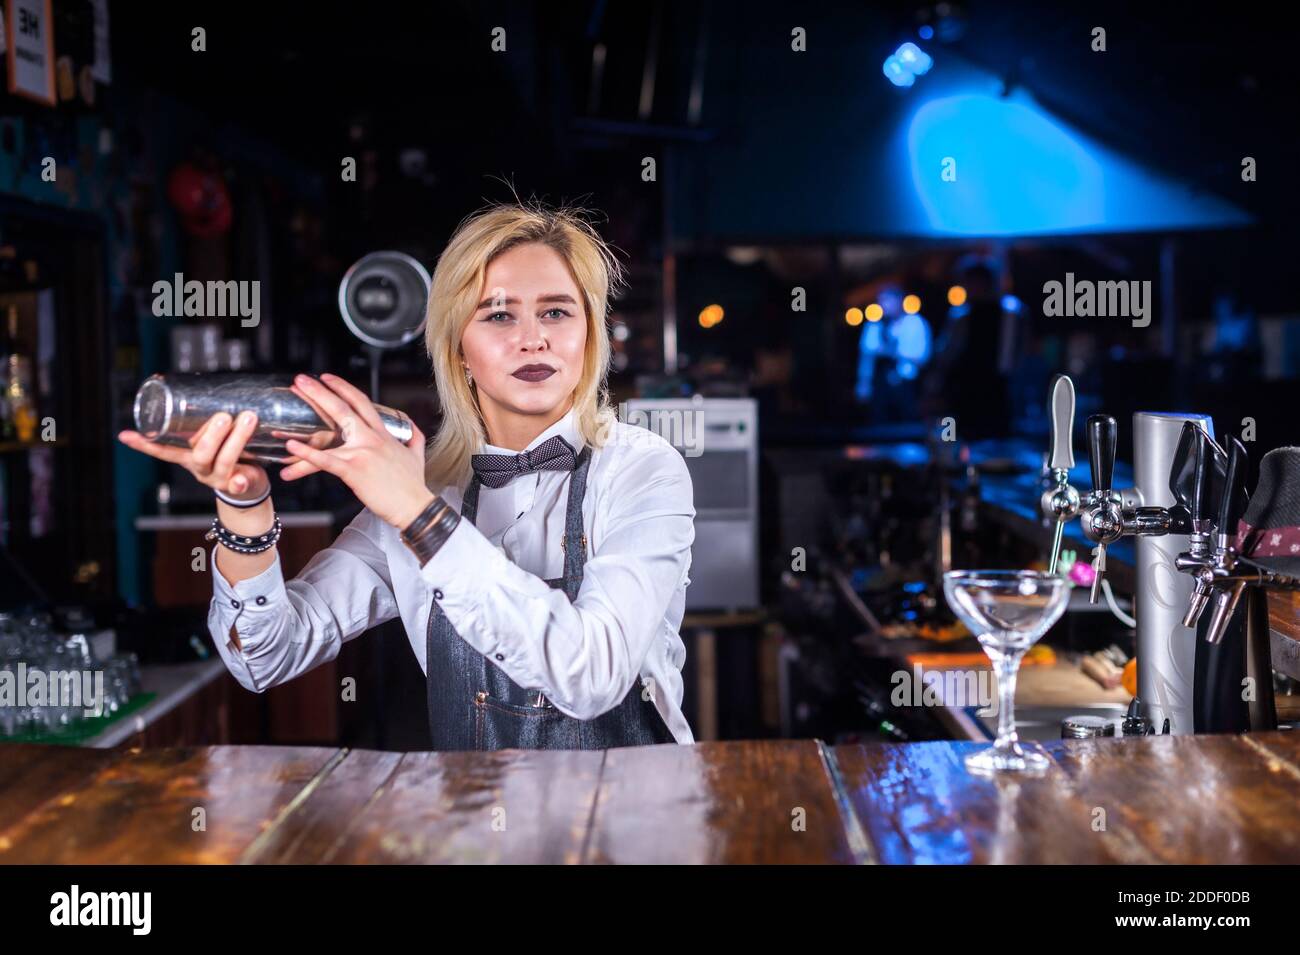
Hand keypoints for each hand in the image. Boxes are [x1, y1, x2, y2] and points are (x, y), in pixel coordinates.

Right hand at [118, 411, 269, 500]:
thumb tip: (217, 385)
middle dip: (211, 434)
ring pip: (223, 461)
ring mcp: (218, 478)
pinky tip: (241, 478)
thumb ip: (214, 418)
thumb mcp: (217, 438)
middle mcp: (200, 467)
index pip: (164, 449)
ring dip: (236, 441)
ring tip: (248, 419)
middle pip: (200, 453)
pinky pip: (238, 485)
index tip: (125, 435)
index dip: (145, 444)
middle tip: (223, 415)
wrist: (249, 488)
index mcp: (188, 455)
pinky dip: (240, 482)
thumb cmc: (231, 453)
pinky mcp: (238, 486)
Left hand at [281, 373, 432, 529]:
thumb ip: (413, 439)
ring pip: (330, 432)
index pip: (362, 403)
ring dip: (307, 421)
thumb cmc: (413, 486)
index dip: (343, 388)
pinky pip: (326, 460)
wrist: (416, 507)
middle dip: (319, 392)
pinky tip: (291, 447)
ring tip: (288, 413)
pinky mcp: (354, 471)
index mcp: (384, 434)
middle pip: (342, 408)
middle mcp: (372, 439)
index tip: (326, 378)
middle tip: (301, 380)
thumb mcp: (417, 455)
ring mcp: (362, 453)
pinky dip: (307, 453)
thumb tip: (413, 431)